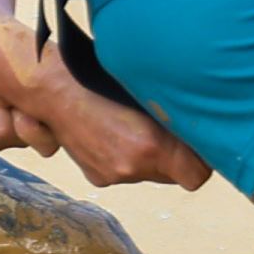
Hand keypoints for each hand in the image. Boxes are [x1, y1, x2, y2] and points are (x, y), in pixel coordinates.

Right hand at [34, 47, 211, 189]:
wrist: (51, 88)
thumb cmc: (101, 77)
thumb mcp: (145, 92)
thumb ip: (174, 115)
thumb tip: (203, 121)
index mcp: (149, 146)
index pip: (197, 175)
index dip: (203, 159)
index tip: (202, 141)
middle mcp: (132, 166)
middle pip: (176, 176)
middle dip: (177, 155)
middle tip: (171, 129)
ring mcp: (112, 174)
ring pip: (151, 173)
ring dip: (151, 155)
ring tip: (137, 126)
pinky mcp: (98, 177)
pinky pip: (128, 171)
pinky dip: (128, 156)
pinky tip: (116, 133)